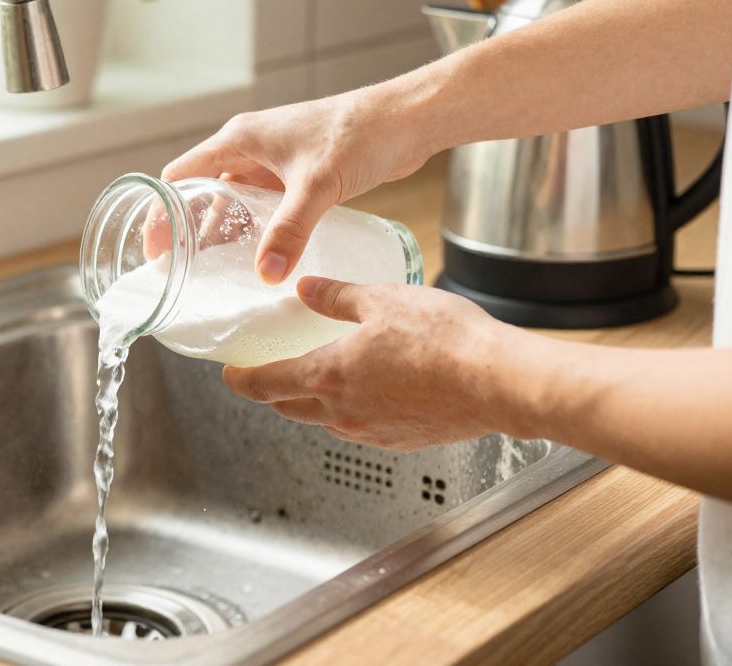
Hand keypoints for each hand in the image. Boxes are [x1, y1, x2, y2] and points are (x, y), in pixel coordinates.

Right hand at [163, 89, 434, 283]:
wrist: (404, 120)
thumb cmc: (359, 134)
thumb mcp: (317, 186)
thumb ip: (289, 231)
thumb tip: (266, 274)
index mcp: (238, 140)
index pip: (179, 176)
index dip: (161, 212)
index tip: (154, 249)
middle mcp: (249, 148)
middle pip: (200, 192)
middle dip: (187, 229)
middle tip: (179, 269)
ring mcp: (272, 161)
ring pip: (232, 201)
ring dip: (221, 232)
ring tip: (211, 272)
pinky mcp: (296, 174)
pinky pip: (261, 206)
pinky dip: (253, 230)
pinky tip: (257, 257)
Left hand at [222, 276, 530, 450]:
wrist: (500, 382)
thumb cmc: (446, 340)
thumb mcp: (382, 300)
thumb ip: (337, 296)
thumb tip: (307, 290)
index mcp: (328, 377)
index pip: (263, 386)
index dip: (240, 379)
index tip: (230, 371)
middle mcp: (343, 413)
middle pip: (288, 408)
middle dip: (273, 390)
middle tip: (268, 371)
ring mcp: (371, 433)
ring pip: (324, 420)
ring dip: (314, 400)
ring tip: (322, 373)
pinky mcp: (400, 441)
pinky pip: (360, 427)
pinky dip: (351, 409)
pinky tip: (370, 387)